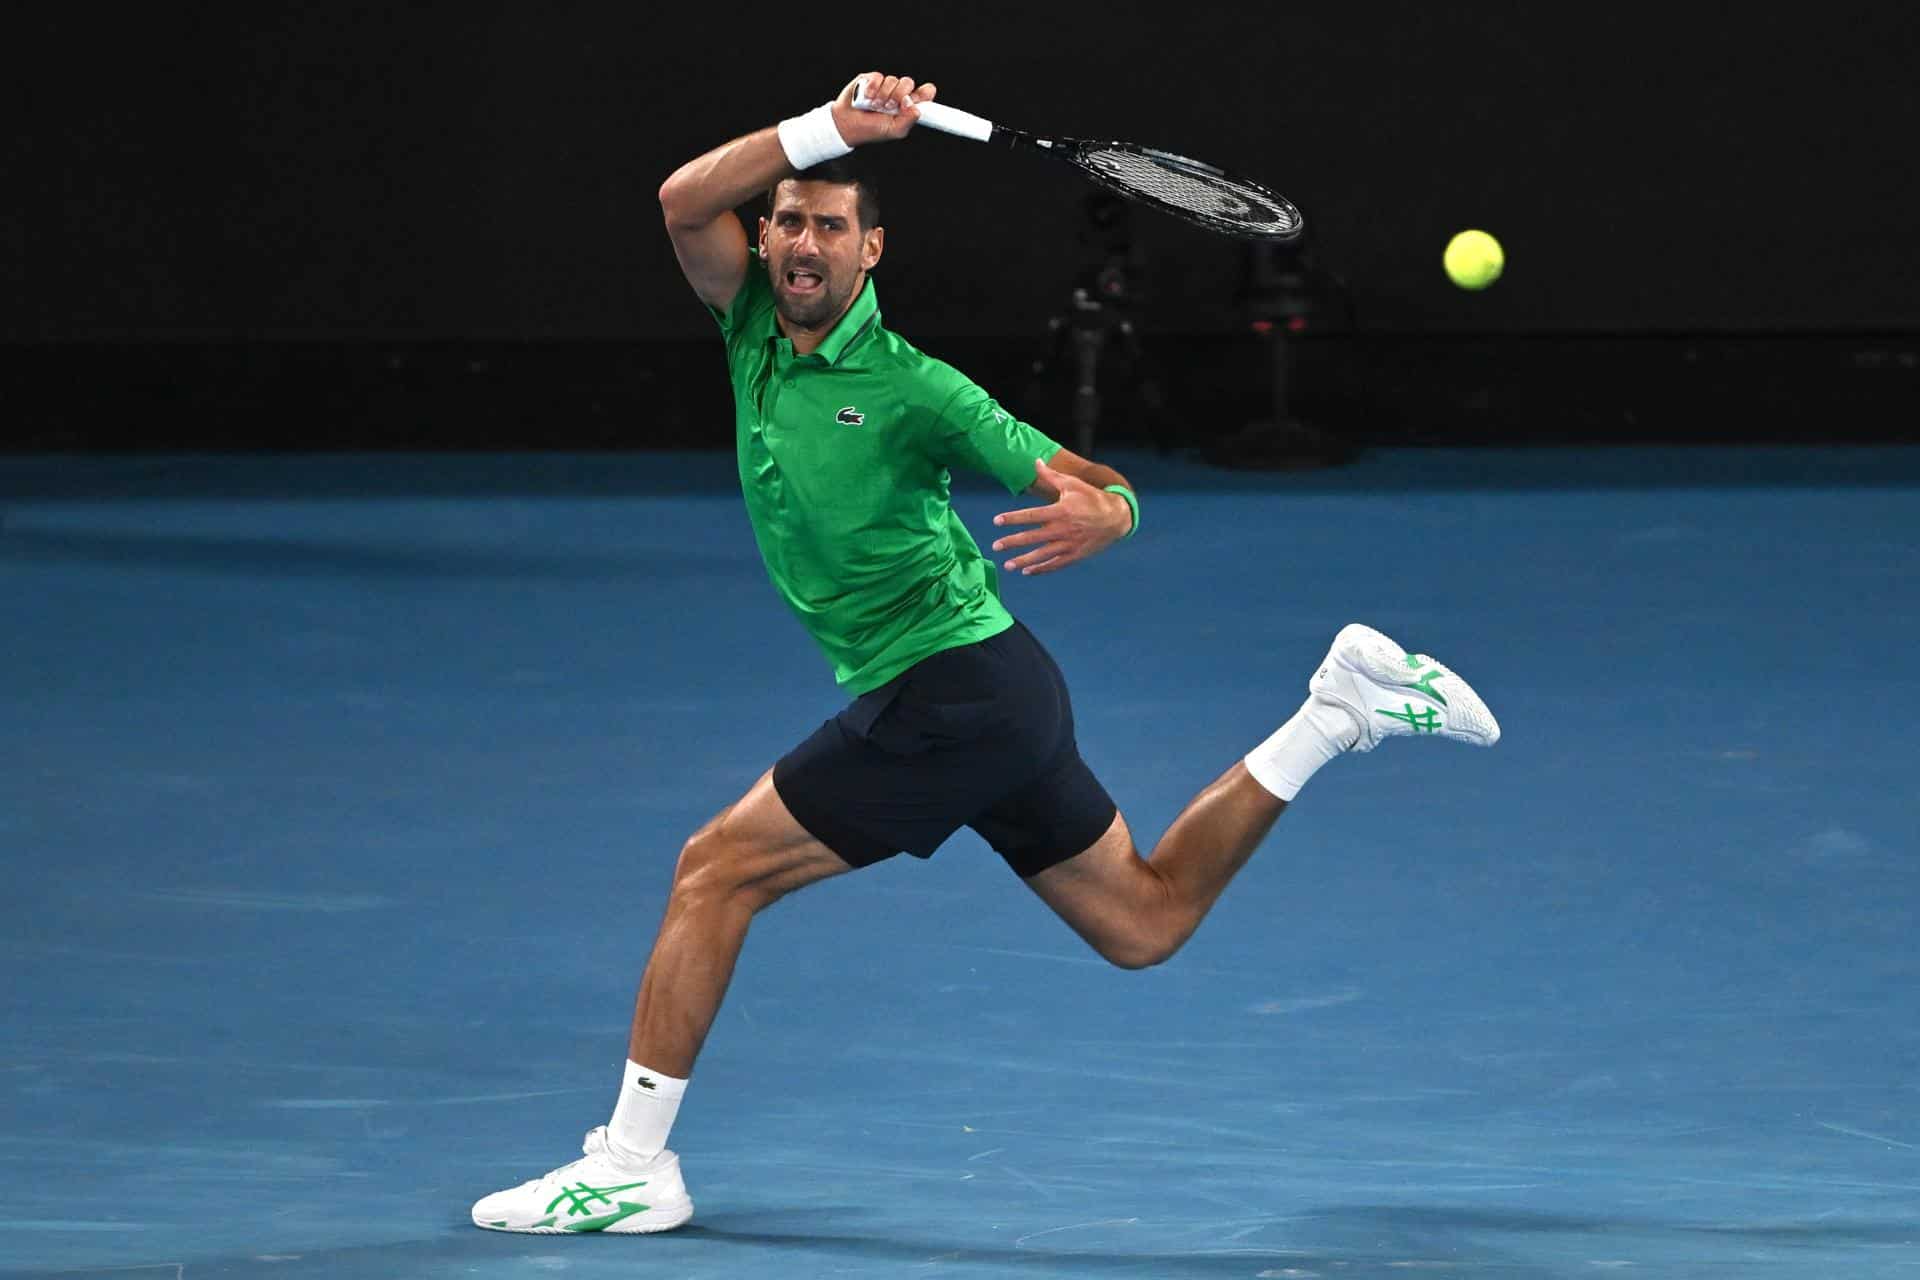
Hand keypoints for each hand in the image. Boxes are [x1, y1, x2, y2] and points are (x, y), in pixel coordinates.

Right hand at [831, 72, 937, 146]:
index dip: (925, 93)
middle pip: (908, 82)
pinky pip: (879, 77)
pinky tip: (867, 98)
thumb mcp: (895, 130)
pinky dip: (873, 89)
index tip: (920, 97)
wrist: (848, 124)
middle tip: (888, 107)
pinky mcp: (871, 80)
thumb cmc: (872, 130)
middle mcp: (898, 94)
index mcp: (907, 106)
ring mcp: (885, 86)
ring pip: (893, 80)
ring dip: (883, 95)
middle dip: (899, 95)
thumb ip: (909, 119)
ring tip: (874, 106)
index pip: (924, 93)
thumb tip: (914, 104)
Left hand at [990, 458, 1130, 575]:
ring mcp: (1069, 544)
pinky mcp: (1076, 555)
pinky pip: (1056, 564)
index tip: (997, 521)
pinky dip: (1042, 569)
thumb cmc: (1092, 498)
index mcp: (1060, 511)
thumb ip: (1051, 475)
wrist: (1117, 517)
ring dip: (1024, 560)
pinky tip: (1028, 571)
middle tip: (996, 546)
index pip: (1031, 516)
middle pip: (1033, 538)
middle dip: (1013, 542)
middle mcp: (1063, 529)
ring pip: (1042, 555)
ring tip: (1008, 565)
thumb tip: (1035, 462)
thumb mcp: (1072, 484)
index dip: (1013, 518)